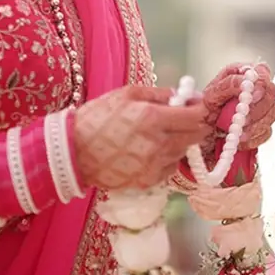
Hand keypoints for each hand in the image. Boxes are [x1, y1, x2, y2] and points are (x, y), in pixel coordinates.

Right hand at [73, 84, 209, 190]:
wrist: (73, 153)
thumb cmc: (98, 117)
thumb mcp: (127, 94)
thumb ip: (160, 94)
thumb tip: (184, 95)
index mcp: (153, 118)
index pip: (196, 116)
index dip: (202, 109)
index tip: (198, 105)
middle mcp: (158, 144)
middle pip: (196, 136)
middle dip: (196, 125)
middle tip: (185, 118)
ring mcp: (154, 165)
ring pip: (183, 151)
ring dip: (180, 141)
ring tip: (161, 133)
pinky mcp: (148, 181)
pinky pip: (169, 167)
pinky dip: (167, 158)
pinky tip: (151, 150)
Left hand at [201, 63, 274, 150]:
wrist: (201, 136)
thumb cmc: (204, 111)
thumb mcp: (211, 95)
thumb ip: (228, 84)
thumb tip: (244, 80)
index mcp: (242, 75)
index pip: (262, 71)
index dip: (261, 82)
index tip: (252, 95)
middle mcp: (256, 89)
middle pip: (272, 92)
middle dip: (257, 108)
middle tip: (241, 119)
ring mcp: (262, 108)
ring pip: (273, 112)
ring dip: (255, 124)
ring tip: (236, 132)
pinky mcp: (263, 126)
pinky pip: (267, 131)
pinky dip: (254, 138)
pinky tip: (239, 140)